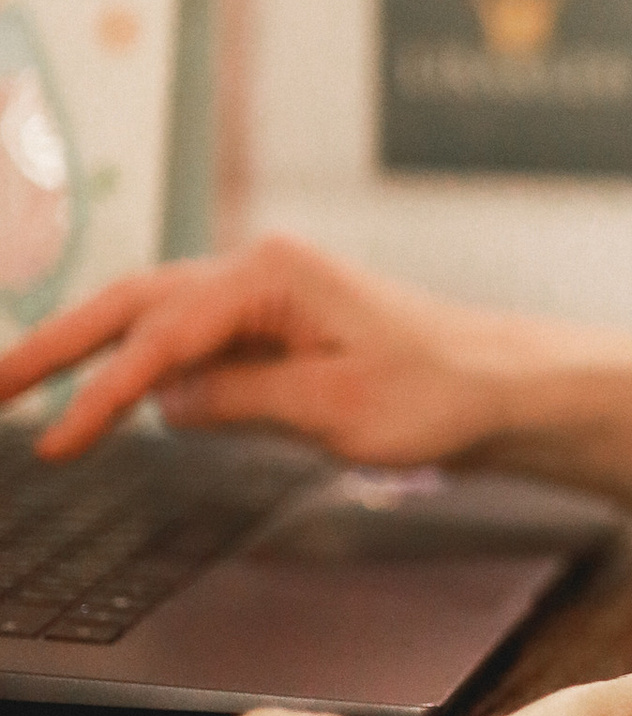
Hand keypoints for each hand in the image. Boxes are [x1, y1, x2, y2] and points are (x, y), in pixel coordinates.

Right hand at [0, 235, 532, 466]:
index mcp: (272, 276)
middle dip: (55, 346)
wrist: (500, 387)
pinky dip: (137, 366)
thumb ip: (242, 399)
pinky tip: (106, 400)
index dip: (100, 394)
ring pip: (150, 317)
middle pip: (131, 305)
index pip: (160, 339)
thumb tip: (166, 401)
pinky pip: (185, 341)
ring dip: (86, 352)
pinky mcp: (271, 326)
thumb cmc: (439, 393)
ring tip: (19, 390)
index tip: (55, 444)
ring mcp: (263, 295)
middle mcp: (260, 270)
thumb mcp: (336, 408)